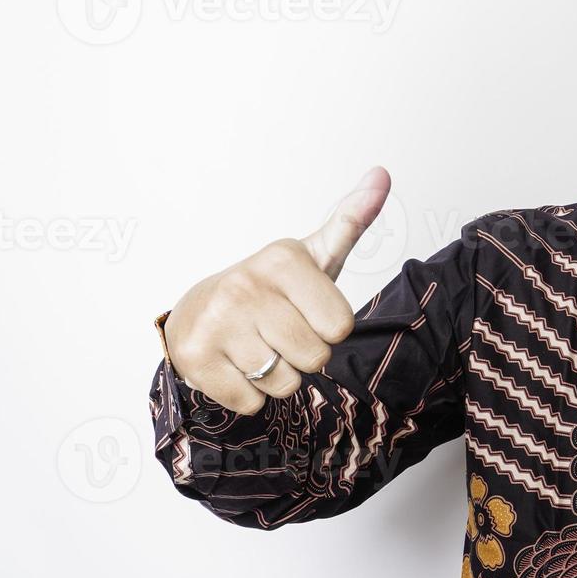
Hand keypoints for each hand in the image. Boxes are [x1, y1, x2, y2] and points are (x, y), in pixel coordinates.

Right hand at [162, 166, 390, 414]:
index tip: (304, 311)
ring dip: (277, 377)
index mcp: (282, 260)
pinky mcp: (194, 359)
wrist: (198, 311)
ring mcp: (216, 322)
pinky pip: (252, 402)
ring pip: (285, 383)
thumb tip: (382, 174)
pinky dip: (248, 395)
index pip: (340, 326)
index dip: (328, 328)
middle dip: (303, 355)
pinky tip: (235, 366)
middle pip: (316, 358)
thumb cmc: (271, 289)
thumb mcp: (314, 255)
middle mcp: (245, 285)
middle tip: (279, 333)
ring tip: (257, 348)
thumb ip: (351, 221)